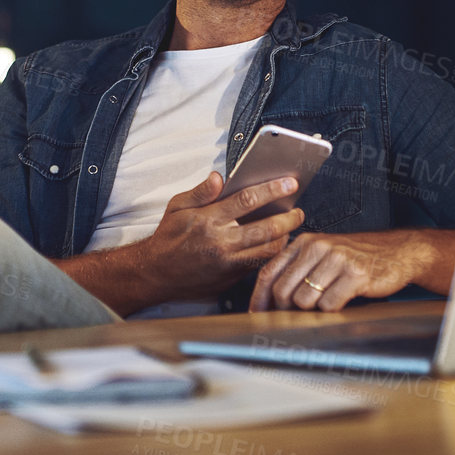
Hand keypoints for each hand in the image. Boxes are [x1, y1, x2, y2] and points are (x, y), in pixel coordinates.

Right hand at [137, 172, 305, 301]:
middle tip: (298, 211)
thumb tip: (218, 177)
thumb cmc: (167, 239)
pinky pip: (259, 264)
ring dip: (285, 238)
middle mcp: (220, 242)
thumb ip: (200, 192)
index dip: (272, 190)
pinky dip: (272, 254)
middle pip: (267, 229)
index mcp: (208, 220)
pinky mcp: (232, 278)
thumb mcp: (176, 207)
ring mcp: (228, 263)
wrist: (156, 274)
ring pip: (269, 250)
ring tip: (290, 228)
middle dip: (289, 218)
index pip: (247, 200)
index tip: (289, 183)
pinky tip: (276, 244)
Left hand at [248, 230, 454, 311]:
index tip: (255, 315)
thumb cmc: (358, 258)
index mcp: (304, 242)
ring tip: (325, 307)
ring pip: (304, 300)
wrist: (398, 252)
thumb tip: (270, 300)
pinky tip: (343, 304)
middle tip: (294, 318)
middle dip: (284, 310)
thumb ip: (298, 269)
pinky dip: (332, 311)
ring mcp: (336, 259)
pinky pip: (329, 304)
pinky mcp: (355, 274)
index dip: (259, 298)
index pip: (269, 272)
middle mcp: (316, 247)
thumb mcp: (323, 255)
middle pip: (282, 290)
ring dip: (311, 312)